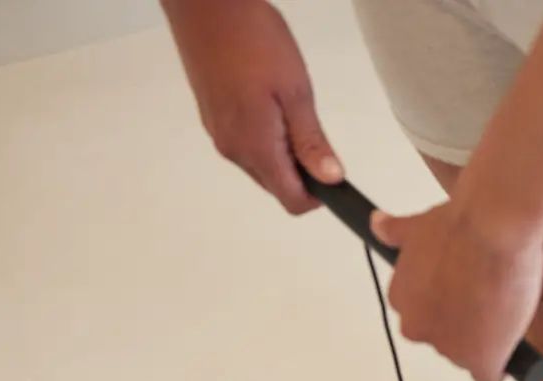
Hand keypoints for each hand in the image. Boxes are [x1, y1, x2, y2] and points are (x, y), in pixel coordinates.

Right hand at [163, 0, 341, 212]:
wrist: (206, 5)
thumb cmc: (251, 39)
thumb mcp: (296, 92)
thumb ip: (311, 142)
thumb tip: (330, 179)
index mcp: (255, 147)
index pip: (291, 200)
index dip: (319, 197)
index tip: (336, 177)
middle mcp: (232, 149)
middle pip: (276, 185)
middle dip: (302, 172)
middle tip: (316, 131)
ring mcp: (219, 133)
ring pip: (261, 165)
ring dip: (284, 152)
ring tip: (291, 108)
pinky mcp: (212, 118)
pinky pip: (245, 144)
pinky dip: (266, 137)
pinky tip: (271, 103)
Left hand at [371, 202, 542, 380]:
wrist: (492, 229)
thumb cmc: (458, 224)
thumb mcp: (418, 226)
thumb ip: (396, 233)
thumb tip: (377, 224)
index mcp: (402, 299)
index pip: (423, 315)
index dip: (448, 305)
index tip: (466, 292)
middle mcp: (418, 328)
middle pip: (445, 339)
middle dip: (464, 326)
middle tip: (489, 299)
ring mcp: (449, 349)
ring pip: (468, 356)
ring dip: (486, 341)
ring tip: (506, 309)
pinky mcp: (481, 361)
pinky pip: (488, 376)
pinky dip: (502, 366)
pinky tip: (512, 353)